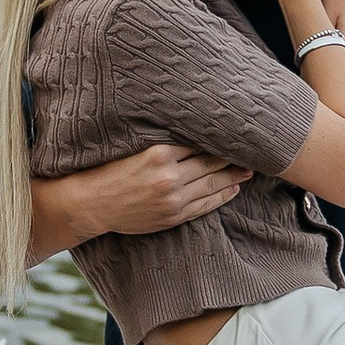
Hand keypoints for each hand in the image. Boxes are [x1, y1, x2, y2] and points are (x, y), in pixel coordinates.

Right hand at [28, 146, 246, 260]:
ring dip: (233, 176)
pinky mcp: (172, 216)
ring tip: (249, 169)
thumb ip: (162, 141)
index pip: (199, 141)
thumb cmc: (108, 170)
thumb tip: (192, 128)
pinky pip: (205, 205)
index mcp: (158, 152)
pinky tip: (233, 188)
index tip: (235, 128)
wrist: (90, 203)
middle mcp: (169, 176)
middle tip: (254, 147)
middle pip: (210, 162)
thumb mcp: (134, 147)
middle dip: (233, 155)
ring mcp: (172, 198)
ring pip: (212, 184)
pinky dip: (222, 196)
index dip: (219, 137)